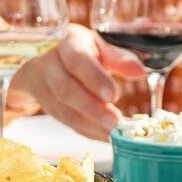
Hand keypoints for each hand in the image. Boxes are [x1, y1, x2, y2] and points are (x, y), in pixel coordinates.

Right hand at [14, 24, 144, 139]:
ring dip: (92, 125)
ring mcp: (45, 90)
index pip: (77, 60)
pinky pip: (68, 123)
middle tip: (116, 122)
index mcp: (66, 44)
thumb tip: (141, 72)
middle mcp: (49, 66)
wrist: (40, 59)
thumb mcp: (97, 45)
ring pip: (66, 112)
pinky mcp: (49, 108)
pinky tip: (109, 137)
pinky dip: (90, 132)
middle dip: (93, 109)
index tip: (113, 95)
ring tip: (117, 133)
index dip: (93, 78)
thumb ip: (118, 58)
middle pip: (66, 90)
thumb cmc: (78, 49)